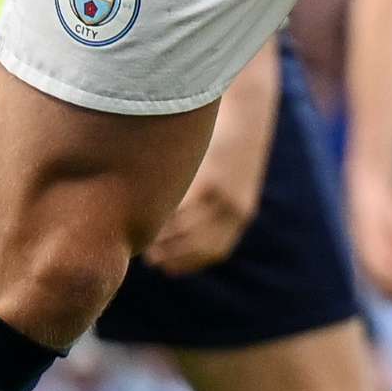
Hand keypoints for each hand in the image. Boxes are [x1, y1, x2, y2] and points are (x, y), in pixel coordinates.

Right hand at [141, 160, 262, 277]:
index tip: (168, 270)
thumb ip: (213, 207)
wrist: (245, 121)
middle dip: (172, 256)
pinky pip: (180, 211)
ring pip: (185, 230)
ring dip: (163, 241)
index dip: (190, 263)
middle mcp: (234, 210)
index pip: (214, 251)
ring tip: (147, 242)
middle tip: (151, 259)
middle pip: (197, 245)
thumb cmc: (229, 153)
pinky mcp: (208, 183)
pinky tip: (149, 220)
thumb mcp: (230, 183)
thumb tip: (181, 232)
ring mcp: (222, 197)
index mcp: (242, 214)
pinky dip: (163, 221)